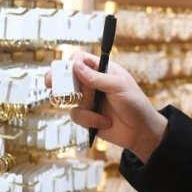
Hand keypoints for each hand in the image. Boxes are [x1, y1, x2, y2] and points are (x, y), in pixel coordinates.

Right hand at [45, 51, 167, 162]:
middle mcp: (92, 83)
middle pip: (66, 76)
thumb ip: (97, 77)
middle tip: (50, 83)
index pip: (80, 59)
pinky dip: (89, 119)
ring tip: (86, 105)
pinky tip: (104, 122)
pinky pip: (76, 115)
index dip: (71, 63)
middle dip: (57, 79)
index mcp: (102, 70)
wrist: (141, 132)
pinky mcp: (87, 117)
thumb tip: (75, 66)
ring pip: (67, 97)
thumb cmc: (135, 104)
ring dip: (78, 103)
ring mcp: (88, 100)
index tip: (69, 70)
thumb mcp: (119, 86)